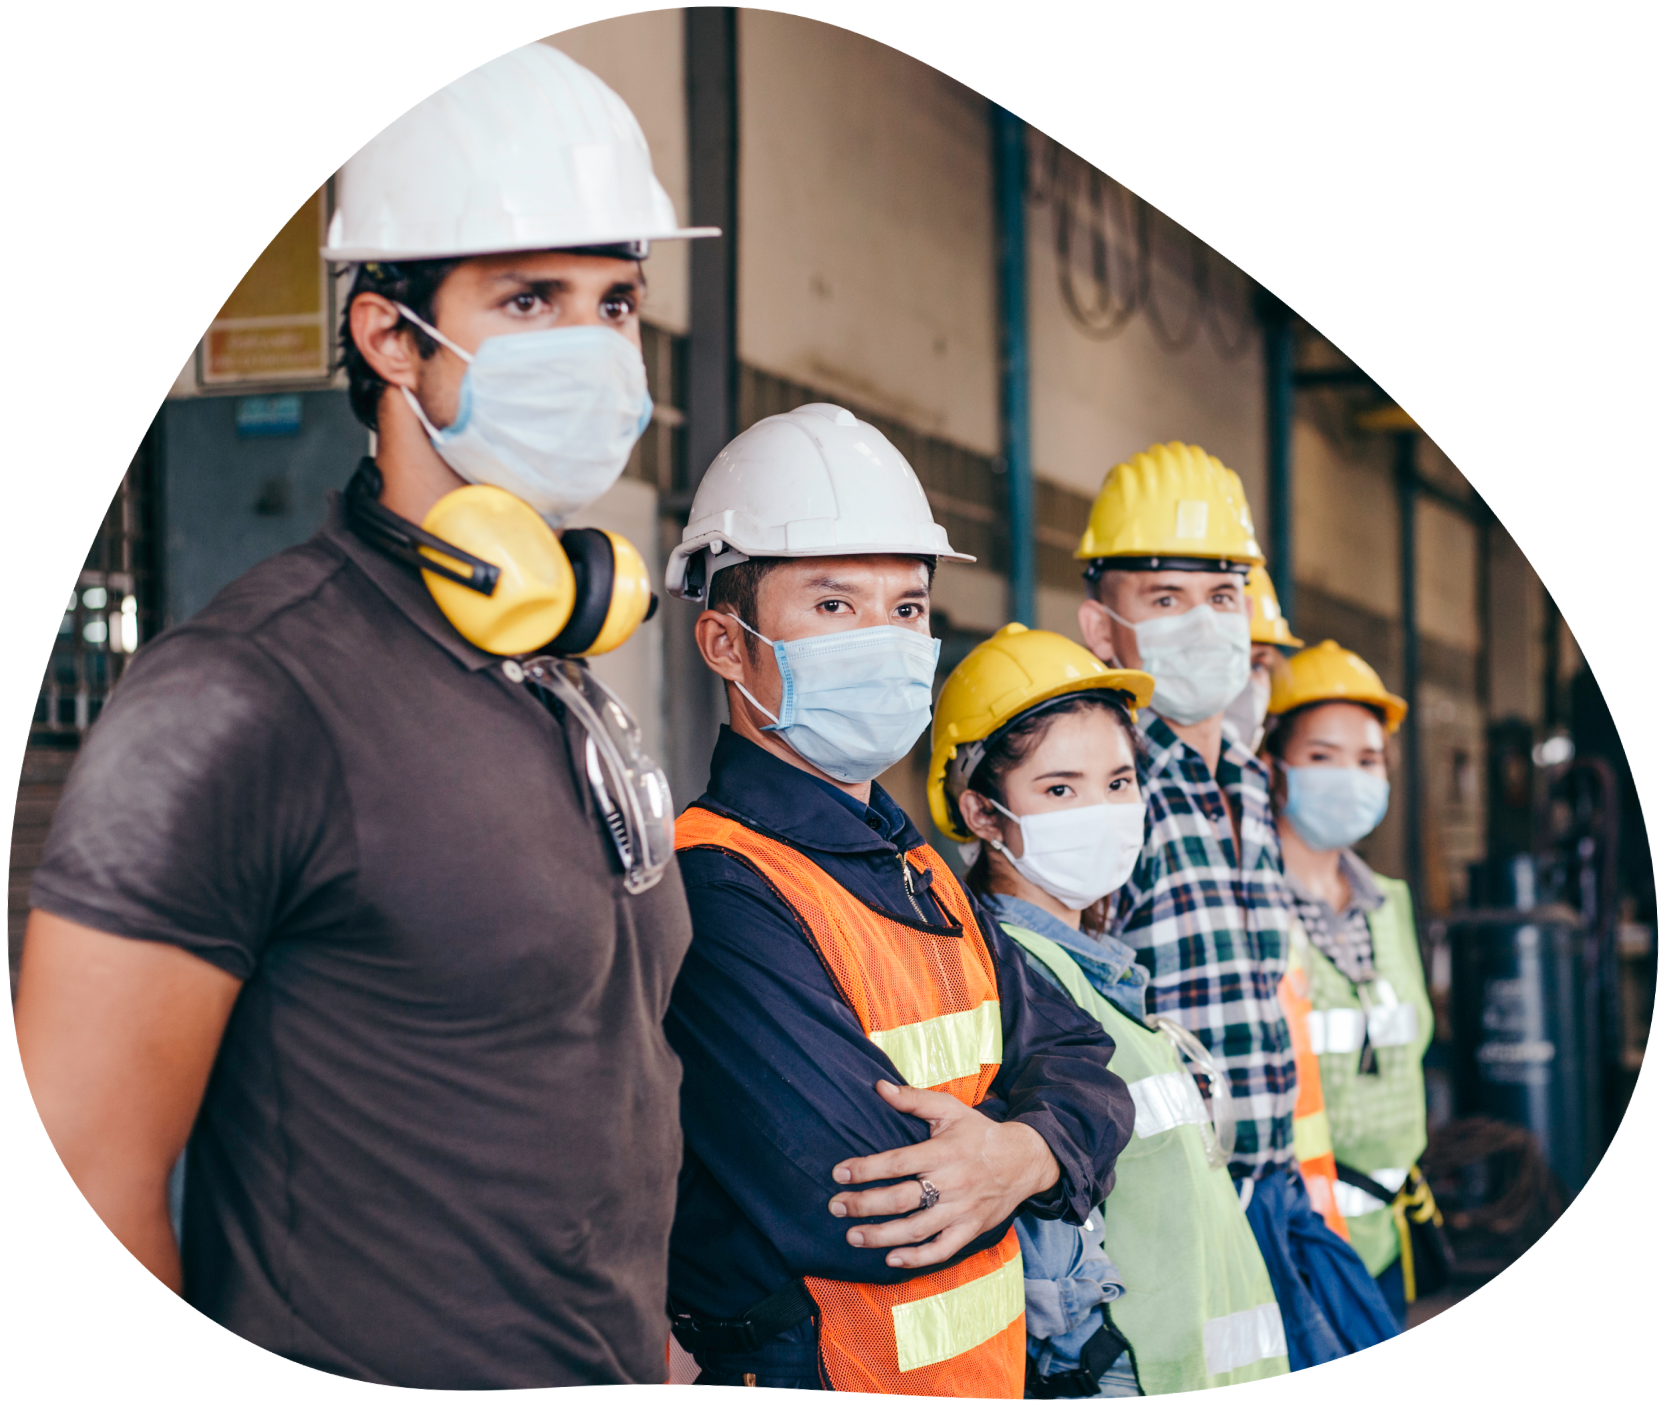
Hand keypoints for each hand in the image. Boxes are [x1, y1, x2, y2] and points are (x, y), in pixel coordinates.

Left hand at [827, 1079, 1060, 1269]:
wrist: (1024, 1160)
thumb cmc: (979, 1133)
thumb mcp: (950, 1109)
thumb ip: (913, 1099)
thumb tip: (879, 1086)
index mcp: (943, 1152)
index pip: (898, 1162)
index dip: (866, 1169)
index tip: (839, 1174)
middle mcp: (951, 1183)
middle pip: (902, 1199)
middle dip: (865, 1205)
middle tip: (836, 1207)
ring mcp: (962, 1210)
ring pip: (917, 1229)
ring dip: (882, 1236)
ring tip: (853, 1236)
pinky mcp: (970, 1229)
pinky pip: (943, 1250)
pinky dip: (917, 1258)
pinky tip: (892, 1259)